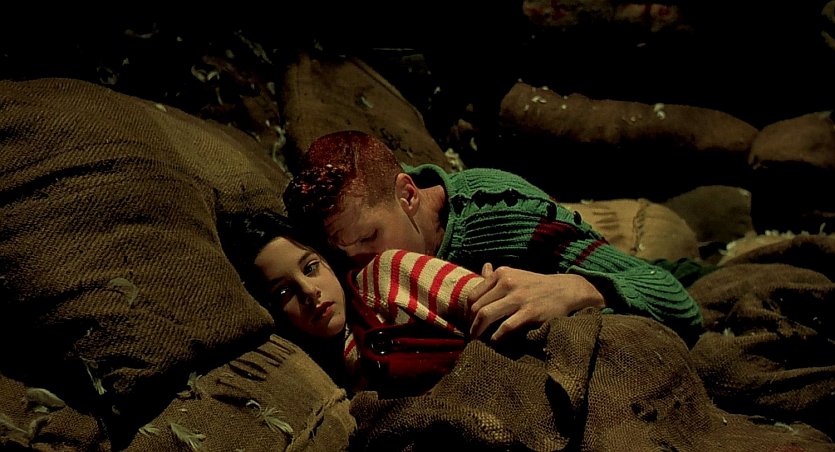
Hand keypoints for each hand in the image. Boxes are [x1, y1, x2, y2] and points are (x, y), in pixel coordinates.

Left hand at [467, 263, 604, 341]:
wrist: (567, 290)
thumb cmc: (537, 285)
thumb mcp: (516, 275)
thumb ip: (497, 275)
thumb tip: (483, 267)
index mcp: (501, 274)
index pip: (473, 295)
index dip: (467, 313)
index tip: (469, 323)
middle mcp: (507, 283)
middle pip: (477, 307)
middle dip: (471, 325)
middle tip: (471, 336)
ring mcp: (519, 297)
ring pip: (486, 315)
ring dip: (478, 332)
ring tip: (477, 342)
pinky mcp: (530, 312)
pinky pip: (505, 327)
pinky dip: (496, 337)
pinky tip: (494, 343)